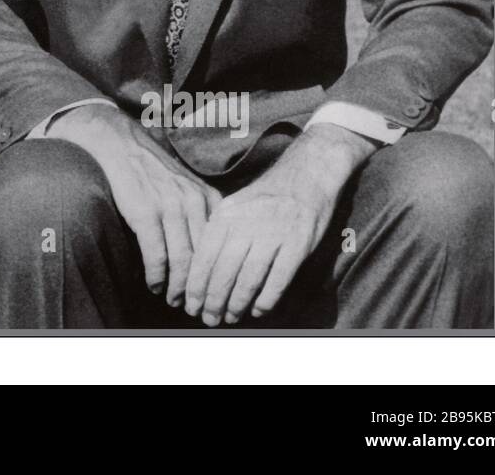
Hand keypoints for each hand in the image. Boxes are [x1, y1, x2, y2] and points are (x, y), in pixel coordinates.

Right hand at [46, 105, 220, 308]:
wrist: (118, 143)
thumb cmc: (151, 168)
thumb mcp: (185, 183)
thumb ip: (200, 210)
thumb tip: (209, 251)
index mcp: (207, 196)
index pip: (220, 246)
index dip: (217, 276)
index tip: (214, 295)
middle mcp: (193, 202)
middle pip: (204, 258)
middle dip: (200, 288)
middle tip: (196, 308)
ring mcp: (170, 207)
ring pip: (183, 262)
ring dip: (178, 288)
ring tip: (173, 300)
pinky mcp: (145, 212)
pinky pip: (157, 256)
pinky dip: (157, 277)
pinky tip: (154, 284)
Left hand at [184, 124, 374, 325]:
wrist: (305, 175)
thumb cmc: (265, 198)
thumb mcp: (233, 207)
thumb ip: (217, 234)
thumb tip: (200, 272)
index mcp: (225, 215)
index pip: (203, 257)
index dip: (195, 285)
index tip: (189, 305)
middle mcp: (246, 224)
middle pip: (223, 272)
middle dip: (212, 300)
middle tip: (208, 319)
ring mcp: (273, 234)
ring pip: (248, 278)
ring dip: (236, 304)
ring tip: (229, 318)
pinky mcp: (298, 244)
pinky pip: (278, 279)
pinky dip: (266, 299)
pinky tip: (258, 310)